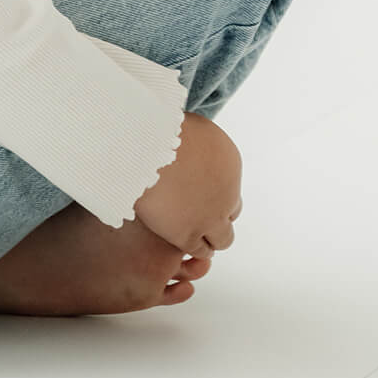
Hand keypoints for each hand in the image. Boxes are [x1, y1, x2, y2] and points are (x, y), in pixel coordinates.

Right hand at [132, 111, 242, 258]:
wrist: (145, 147)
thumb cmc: (157, 128)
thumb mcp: (187, 126)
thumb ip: (194, 141)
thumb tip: (187, 141)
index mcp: (230, 161)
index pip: (231, 185)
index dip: (215, 190)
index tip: (199, 190)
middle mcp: (229, 192)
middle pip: (232, 212)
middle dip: (217, 213)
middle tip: (196, 211)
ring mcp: (212, 216)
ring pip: (223, 238)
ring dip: (210, 235)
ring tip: (190, 231)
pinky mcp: (189, 234)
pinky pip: (201, 250)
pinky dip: (196, 247)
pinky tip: (181, 240)